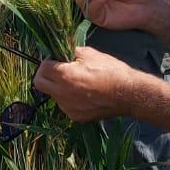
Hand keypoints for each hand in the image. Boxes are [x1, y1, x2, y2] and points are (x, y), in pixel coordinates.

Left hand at [33, 47, 147, 121]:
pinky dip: (68, 98)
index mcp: (64, 76)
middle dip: (45, 74)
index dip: (48, 61)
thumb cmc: (111, 71)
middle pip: (40, 83)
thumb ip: (70, 52)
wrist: (129, 94)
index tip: (56, 59)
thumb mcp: (90, 54)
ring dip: (57, 87)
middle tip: (58, 70)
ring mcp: (68, 107)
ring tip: (76, 82)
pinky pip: (64, 104)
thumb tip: (60, 52)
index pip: (41, 68)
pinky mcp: (75, 116)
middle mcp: (62, 94)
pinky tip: (83, 93)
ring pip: (52, 94)